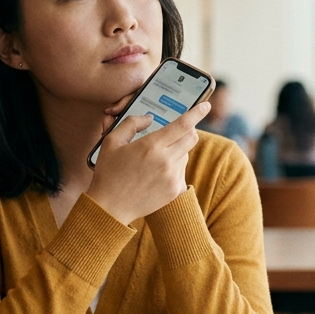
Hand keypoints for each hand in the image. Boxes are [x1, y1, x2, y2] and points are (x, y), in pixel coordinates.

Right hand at [87, 100, 211, 224]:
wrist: (110, 208)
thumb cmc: (108, 173)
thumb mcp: (111, 142)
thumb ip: (131, 123)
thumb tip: (150, 118)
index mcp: (151, 146)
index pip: (183, 124)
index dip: (196, 113)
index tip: (205, 105)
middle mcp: (166, 161)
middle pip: (192, 138)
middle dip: (188, 130)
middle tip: (177, 130)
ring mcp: (172, 177)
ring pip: (186, 154)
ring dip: (177, 149)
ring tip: (155, 158)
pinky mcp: (175, 191)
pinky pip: (181, 171)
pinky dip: (173, 167)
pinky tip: (156, 173)